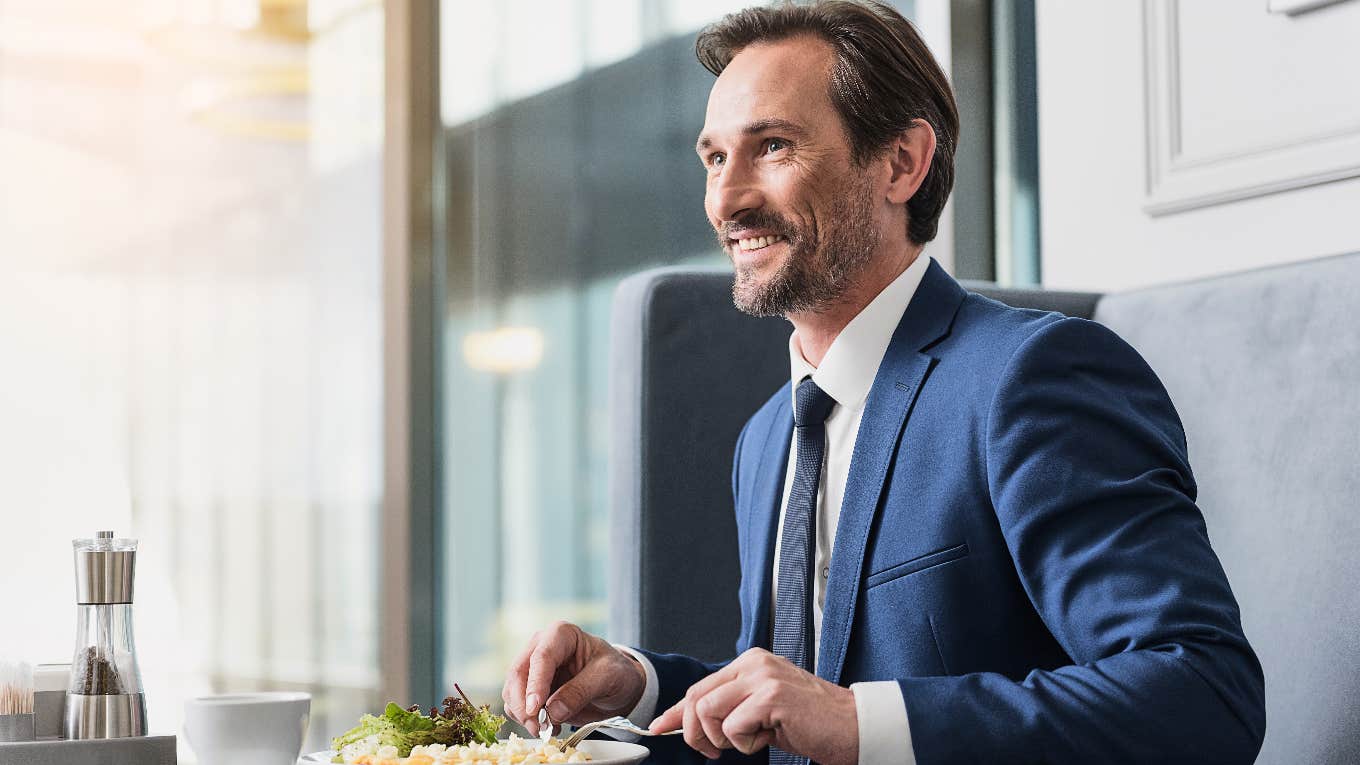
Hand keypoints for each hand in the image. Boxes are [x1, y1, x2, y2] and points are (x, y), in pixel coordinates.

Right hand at [501, 621, 647, 735]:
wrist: (617, 686)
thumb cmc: (615, 672)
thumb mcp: (607, 677)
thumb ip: (581, 691)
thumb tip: (553, 711)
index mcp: (561, 634)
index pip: (541, 657)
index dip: (535, 684)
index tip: (535, 708)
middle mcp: (540, 647)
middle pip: (518, 674)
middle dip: (524, 704)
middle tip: (539, 727)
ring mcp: (532, 668)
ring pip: (512, 691)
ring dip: (524, 715)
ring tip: (548, 729)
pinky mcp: (529, 689)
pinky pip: (516, 705)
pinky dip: (526, 720)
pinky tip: (549, 726)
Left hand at [649, 648, 858, 764]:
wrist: (853, 726)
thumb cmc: (811, 722)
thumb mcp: (764, 709)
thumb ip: (732, 707)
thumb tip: (693, 722)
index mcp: (751, 662)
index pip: (701, 686)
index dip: (677, 711)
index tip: (659, 727)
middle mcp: (754, 663)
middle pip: (697, 697)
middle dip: (695, 732)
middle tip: (714, 751)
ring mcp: (763, 678)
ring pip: (709, 711)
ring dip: (722, 739)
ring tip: (752, 740)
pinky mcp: (772, 697)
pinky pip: (733, 727)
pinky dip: (746, 744)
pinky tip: (770, 737)